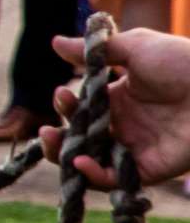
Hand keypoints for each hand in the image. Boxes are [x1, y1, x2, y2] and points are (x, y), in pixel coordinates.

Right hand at [40, 31, 189, 186]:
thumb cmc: (182, 62)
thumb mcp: (135, 47)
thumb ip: (94, 51)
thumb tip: (55, 42)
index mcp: (120, 98)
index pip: (81, 107)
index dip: (66, 104)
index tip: (63, 92)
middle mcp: (125, 125)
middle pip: (80, 138)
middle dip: (56, 135)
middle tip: (46, 129)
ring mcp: (136, 148)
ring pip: (91, 162)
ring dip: (65, 156)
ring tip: (50, 141)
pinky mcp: (150, 169)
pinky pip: (115, 179)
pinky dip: (93, 175)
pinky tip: (80, 161)